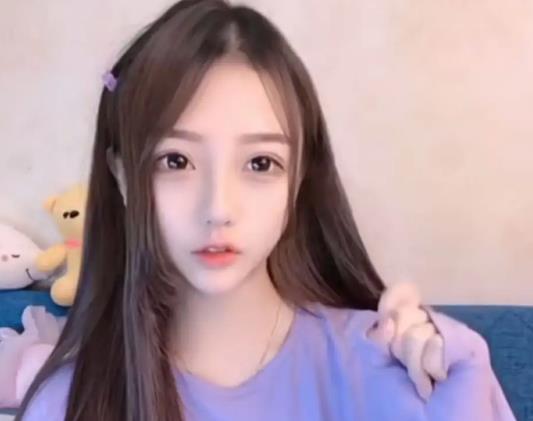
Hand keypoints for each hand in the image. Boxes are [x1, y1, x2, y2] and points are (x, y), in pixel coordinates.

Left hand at [368, 281, 446, 399]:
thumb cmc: (401, 402)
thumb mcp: (378, 364)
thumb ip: (377, 337)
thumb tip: (387, 317)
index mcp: (410, 327)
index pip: (402, 297)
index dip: (393, 298)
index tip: (386, 318)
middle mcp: (432, 326)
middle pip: (405, 312)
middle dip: (398, 345)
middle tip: (408, 372)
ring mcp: (451, 332)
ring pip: (419, 326)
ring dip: (414, 361)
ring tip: (426, 382)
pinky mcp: (470, 343)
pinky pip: (437, 338)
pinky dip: (431, 363)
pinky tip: (439, 378)